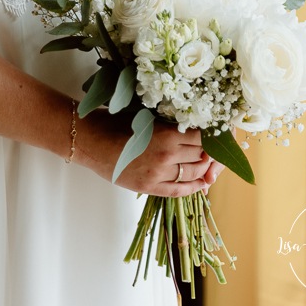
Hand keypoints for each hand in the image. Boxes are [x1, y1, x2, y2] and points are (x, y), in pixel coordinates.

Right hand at [77, 111, 225, 196]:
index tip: (216, 132)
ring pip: (194, 173)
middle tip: (216, 148)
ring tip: (209, 163)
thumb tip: (195, 124)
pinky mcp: (150, 187)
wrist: (90, 140)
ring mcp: (159, 174)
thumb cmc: (115, 121)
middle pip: (201, 156)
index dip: (211, 135)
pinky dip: (194, 187)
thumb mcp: (147, 115)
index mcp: (167, 134)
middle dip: (210, 152)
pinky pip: (180, 190)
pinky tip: (202, 183)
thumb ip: (170, 122)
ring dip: (204, 169)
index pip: (201, 137)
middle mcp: (167, 156)